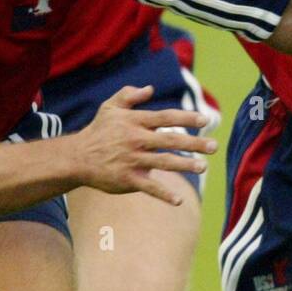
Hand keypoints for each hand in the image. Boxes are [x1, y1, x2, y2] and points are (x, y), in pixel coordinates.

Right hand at [71, 85, 215, 204]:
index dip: (186, 118)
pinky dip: (164, 194)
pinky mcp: (127, 179)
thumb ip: (129, 95)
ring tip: (203, 167)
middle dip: (194, 143)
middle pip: (170, 140)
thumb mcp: (110, 107)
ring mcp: (132, 160)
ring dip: (185, 165)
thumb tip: (150, 89)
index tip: (205, 121)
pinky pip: (149, 188)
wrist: (77, 158)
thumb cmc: (99, 130)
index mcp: (135, 121)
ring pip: (163, 163)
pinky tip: (179, 201)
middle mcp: (136, 140)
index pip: (166, 117)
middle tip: (214, 146)